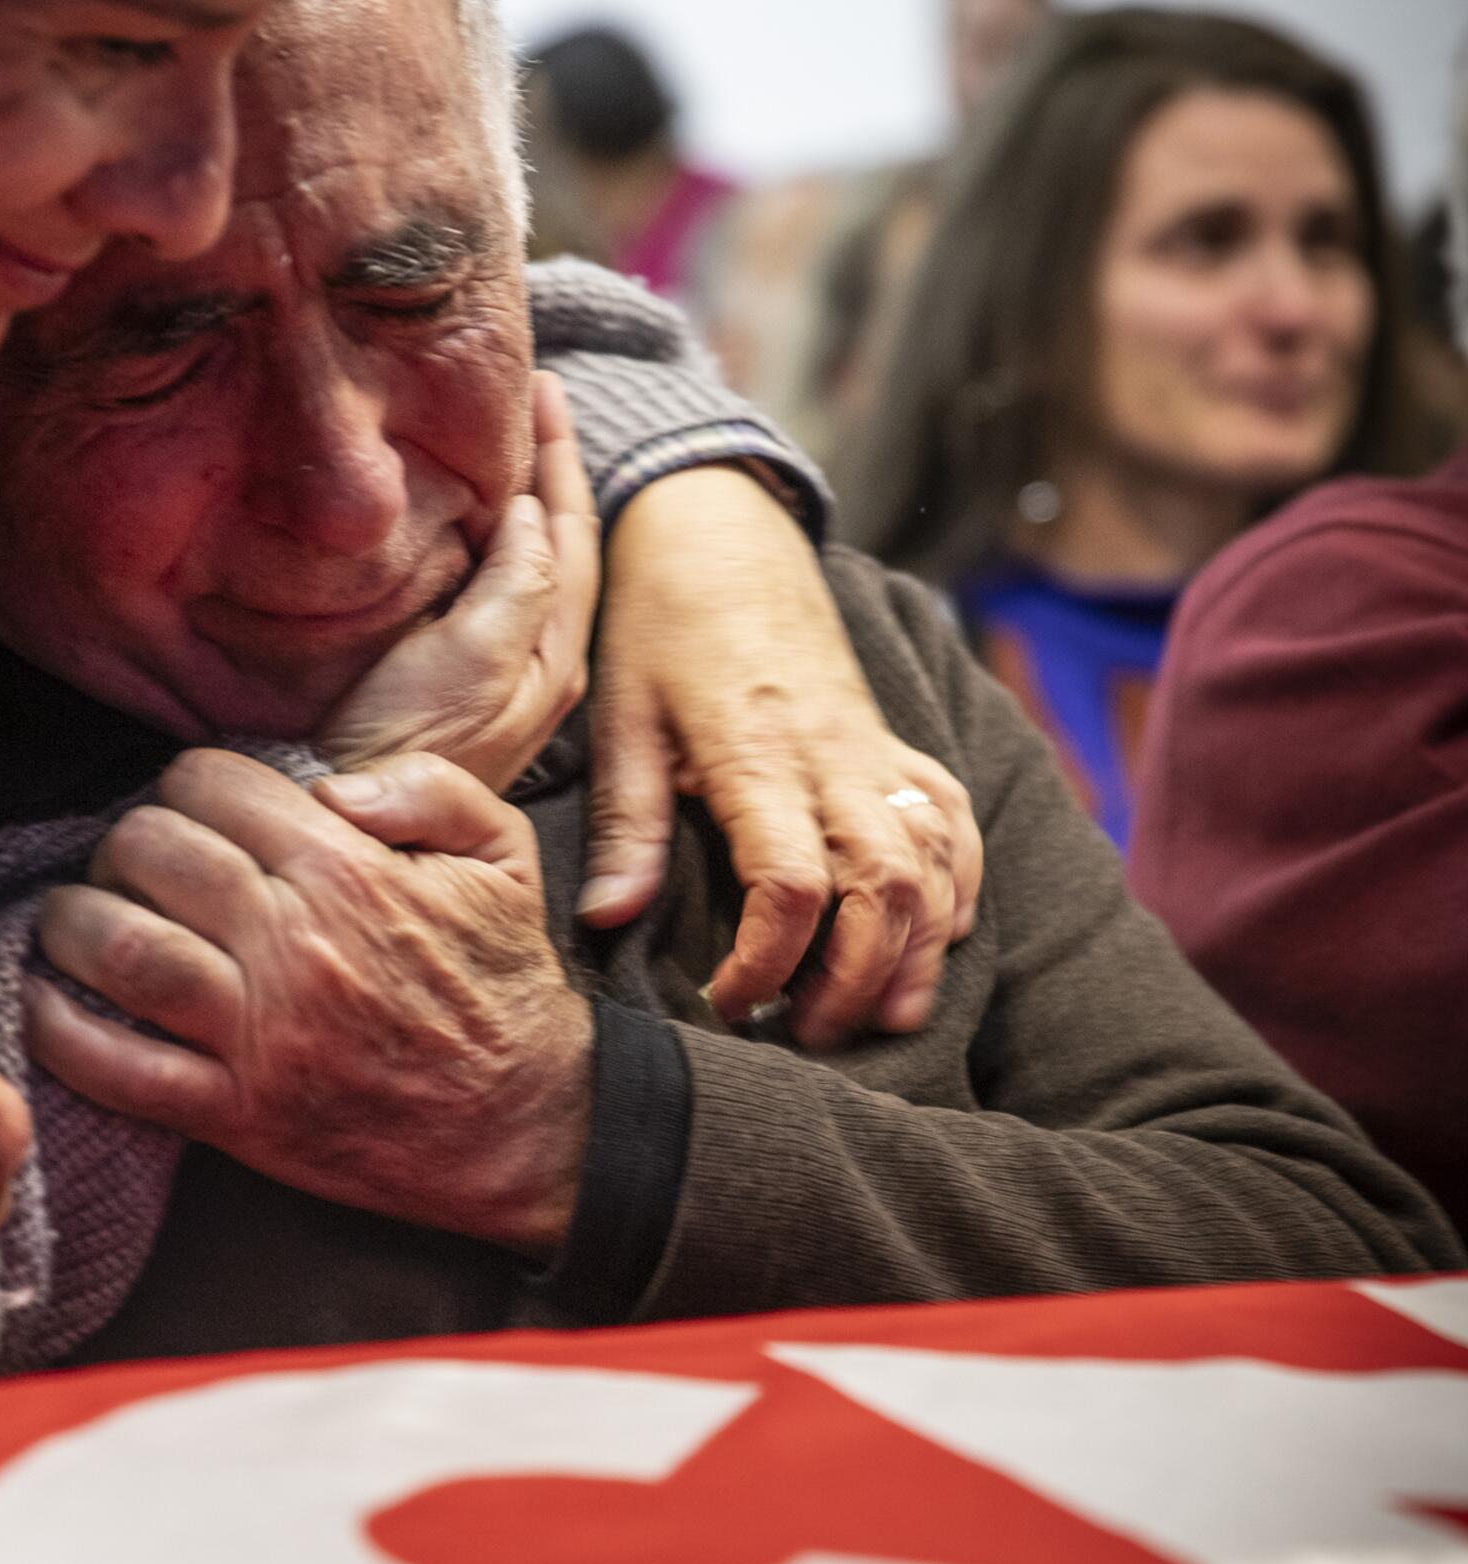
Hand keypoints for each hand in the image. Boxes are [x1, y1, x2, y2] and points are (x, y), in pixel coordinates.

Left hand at [29, 748, 592, 1257]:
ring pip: (117, 949)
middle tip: (133, 867)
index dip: (188, 785)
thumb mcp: (507, 855)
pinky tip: (48, 1003)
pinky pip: (118, 1068)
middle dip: (125, 846)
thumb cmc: (506, 986)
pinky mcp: (238, 1115)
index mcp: (348, 870)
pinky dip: (61, 1032)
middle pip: (147, 853)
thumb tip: (326, 783)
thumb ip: (427, 786)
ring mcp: (260, 1035)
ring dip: (73, 924)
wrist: (529, 1127)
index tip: (193, 812)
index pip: (209, 784)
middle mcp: (294, 944)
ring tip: (75, 921)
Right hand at [313, 372, 597, 790]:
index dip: (559, 455)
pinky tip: (464, 522)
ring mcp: (500, 677)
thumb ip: (516, 583)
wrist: (358, 823)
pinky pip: (492, 592)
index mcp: (555, 651)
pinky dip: (489, 541)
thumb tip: (534, 512)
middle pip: (561, 545)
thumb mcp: (472, 658)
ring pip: (529, 568)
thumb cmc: (410, 743)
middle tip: (532, 398)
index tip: (544, 386)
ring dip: (524, 501)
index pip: (573, 531)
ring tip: (506, 443)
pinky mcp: (458, 687)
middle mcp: (540, 663)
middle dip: (551, 469)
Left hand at [581, 469, 982, 1044]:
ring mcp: (876, 751)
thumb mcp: (621, 716)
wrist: (721, 531)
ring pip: (937, 866)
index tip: (730, 1001)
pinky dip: (957, 889)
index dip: (771, 962)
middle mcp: (834, 756)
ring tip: (880, 1014)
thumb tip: (607, 919)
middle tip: (811, 1033)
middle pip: (886, 891)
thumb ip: (629, 822)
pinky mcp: (896, 744)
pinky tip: (930, 937)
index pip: (792, 885)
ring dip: (919, 951)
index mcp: (757, 753)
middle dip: (861, 981)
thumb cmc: (659, 624)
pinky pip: (955, 826)